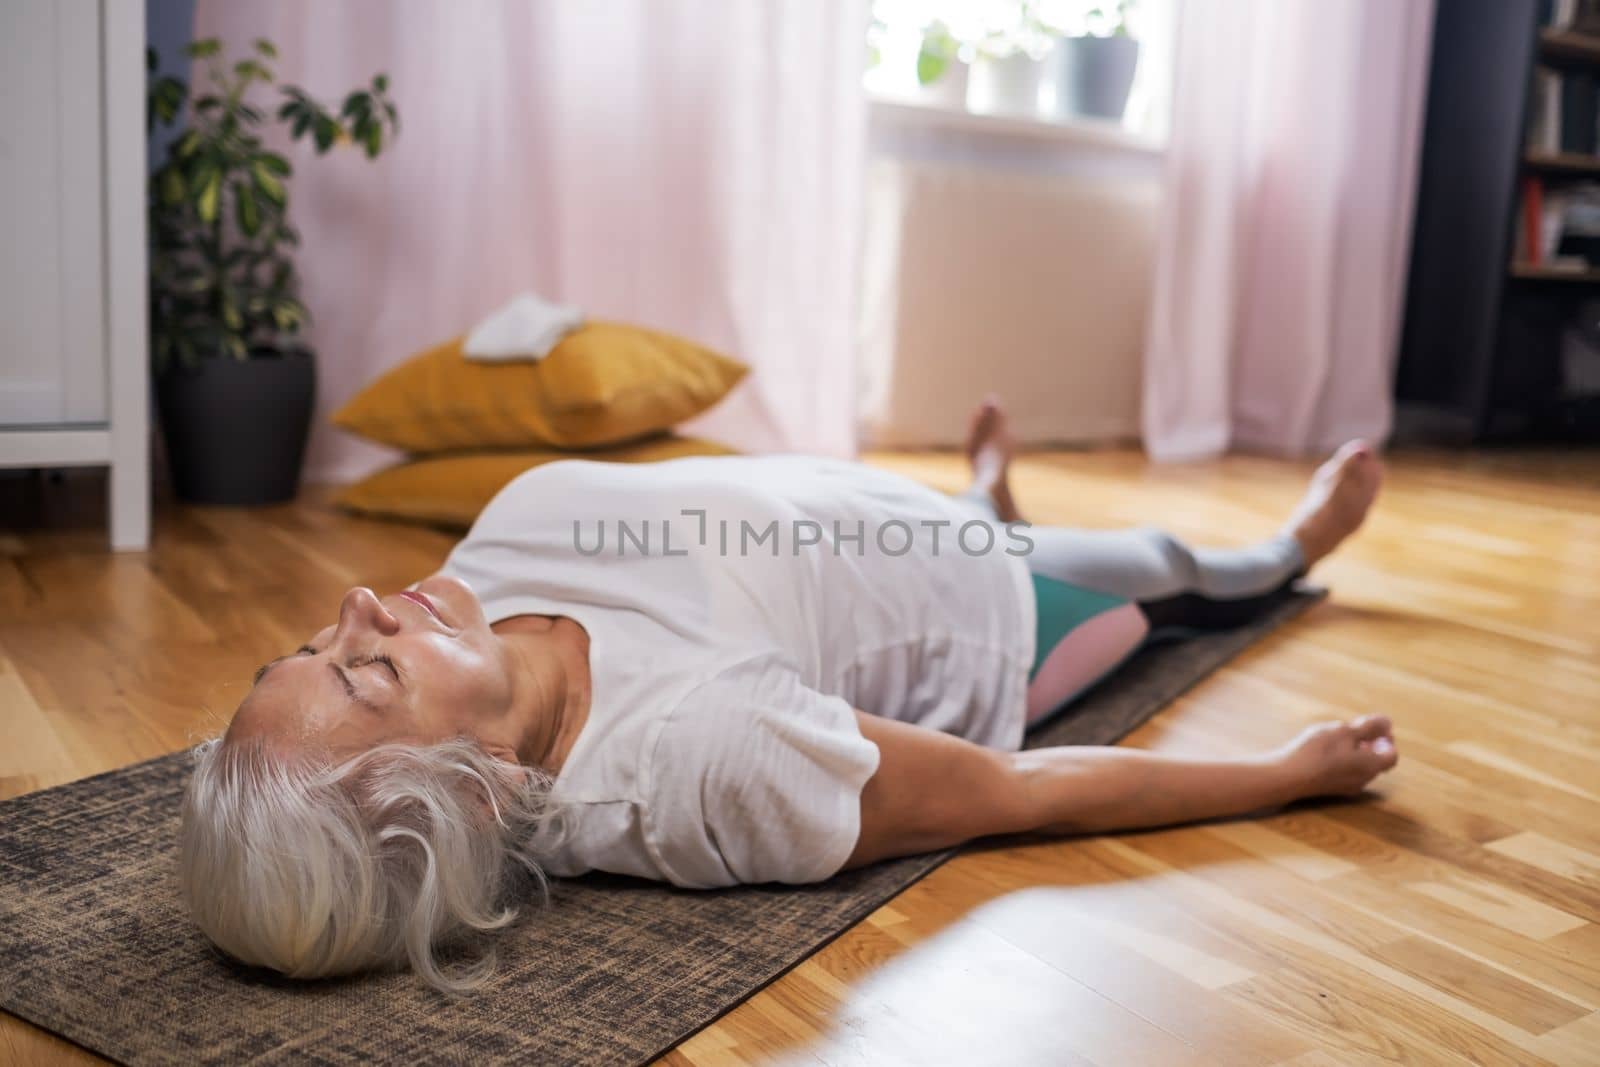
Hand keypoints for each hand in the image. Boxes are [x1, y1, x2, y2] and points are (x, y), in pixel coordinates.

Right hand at [1278, 715, 1397, 799]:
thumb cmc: (1318, 751)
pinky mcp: (1333, 789)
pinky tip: (1323, 751)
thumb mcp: (1344, 731)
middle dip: (1368, 742)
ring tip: (1334, 738)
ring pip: (1360, 765)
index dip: (1385, 739)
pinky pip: (1346, 772)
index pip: (1391, 754)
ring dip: (1354, 750)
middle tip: (1351, 729)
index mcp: (1371, 765)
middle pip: (1376, 760)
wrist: (1289, 776)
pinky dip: (1342, 760)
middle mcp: (1364, 779)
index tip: (1370, 728)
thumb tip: (1388, 723)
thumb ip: (1369, 727)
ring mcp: (1349, 786)